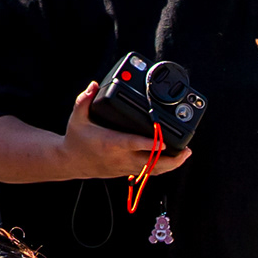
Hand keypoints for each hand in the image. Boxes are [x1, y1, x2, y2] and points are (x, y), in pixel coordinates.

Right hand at [60, 82, 192, 181]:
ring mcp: (124, 166)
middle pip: (150, 163)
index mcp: (109, 143)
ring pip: (152, 170)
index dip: (149, 144)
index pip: (132, 144)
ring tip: (185, 154)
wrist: (70, 162)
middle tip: (186, 150)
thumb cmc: (76, 139)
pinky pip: (148, 172)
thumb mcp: (77, 117)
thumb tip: (94, 85)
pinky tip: (173, 160)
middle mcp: (120, 157)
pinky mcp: (127, 171)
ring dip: (171, 164)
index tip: (163, 142)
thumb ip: (85, 100)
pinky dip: (162, 167)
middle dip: (170, 159)